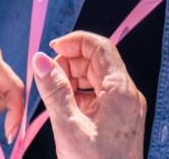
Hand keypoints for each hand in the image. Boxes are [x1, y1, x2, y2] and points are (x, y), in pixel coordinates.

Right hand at [33, 31, 144, 158]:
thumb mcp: (69, 127)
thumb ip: (54, 90)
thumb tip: (41, 59)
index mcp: (121, 91)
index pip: (100, 47)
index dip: (75, 42)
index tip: (51, 48)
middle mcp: (127, 95)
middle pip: (98, 60)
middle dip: (70, 61)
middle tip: (46, 75)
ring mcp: (125, 108)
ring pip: (97, 77)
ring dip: (73, 78)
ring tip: (51, 92)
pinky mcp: (119, 121)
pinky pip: (99, 96)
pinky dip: (79, 94)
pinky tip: (63, 107)